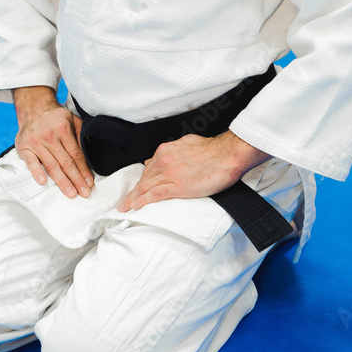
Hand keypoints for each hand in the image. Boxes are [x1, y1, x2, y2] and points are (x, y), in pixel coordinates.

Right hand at [13, 86, 93, 198]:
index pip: (76, 155)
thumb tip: (92, 153)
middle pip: (66, 162)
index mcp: (63, 129)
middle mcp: (50, 136)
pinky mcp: (24, 147)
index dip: (84, 170)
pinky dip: (36, 172)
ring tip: (70, 193)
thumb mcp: (73, 120)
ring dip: (62, 181)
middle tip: (84, 193)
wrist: (33, 109)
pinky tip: (43, 182)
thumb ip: (82, 135)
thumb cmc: (55, 118)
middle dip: (76, 180)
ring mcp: (36, 142)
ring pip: (52, 165)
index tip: (90, 183)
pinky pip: (31, 162)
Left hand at [117, 131, 270, 211]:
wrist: (227, 155)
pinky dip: (142, 201)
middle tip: (124, 202)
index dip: (141, 180)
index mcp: (166, 151)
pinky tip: (135, 207)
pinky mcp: (177, 186)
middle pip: (144, 179)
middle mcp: (164, 160)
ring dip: (133, 199)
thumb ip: (174, 150)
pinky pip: (154, 195)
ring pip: (145, 187)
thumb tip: (163, 154)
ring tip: (124, 208)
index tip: (136, 188)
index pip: (149, 169)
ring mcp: (169, 173)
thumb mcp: (188, 143)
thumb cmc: (213, 151)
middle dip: (133, 192)